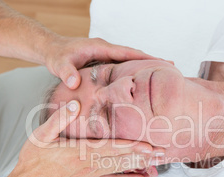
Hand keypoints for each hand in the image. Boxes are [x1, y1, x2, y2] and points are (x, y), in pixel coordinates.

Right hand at [12, 100, 162, 176]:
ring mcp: (91, 175)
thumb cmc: (34, 160)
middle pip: (121, 159)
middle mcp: (89, 165)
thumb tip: (75, 105)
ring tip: (157, 162)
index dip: (131, 146)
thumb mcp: (41, 136)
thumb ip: (59, 120)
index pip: (111, 148)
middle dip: (142, 156)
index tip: (147, 145)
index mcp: (79, 152)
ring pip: (120, 169)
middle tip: (162, 152)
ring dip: (140, 166)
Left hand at [45, 36, 160, 88]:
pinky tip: (141, 81)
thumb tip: (74, 82)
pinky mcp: (105, 61)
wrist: (51, 50)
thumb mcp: (59, 64)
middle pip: (135, 55)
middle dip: (152, 60)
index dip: (145, 58)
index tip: (162, 62)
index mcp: (101, 47)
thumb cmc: (56, 56)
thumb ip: (66, 72)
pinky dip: (134, 71)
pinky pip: (123, 66)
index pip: (128, 52)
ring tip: (162, 75)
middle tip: (172, 67)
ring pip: (130, 60)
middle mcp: (107, 49)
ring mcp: (107, 55)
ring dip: (145, 66)